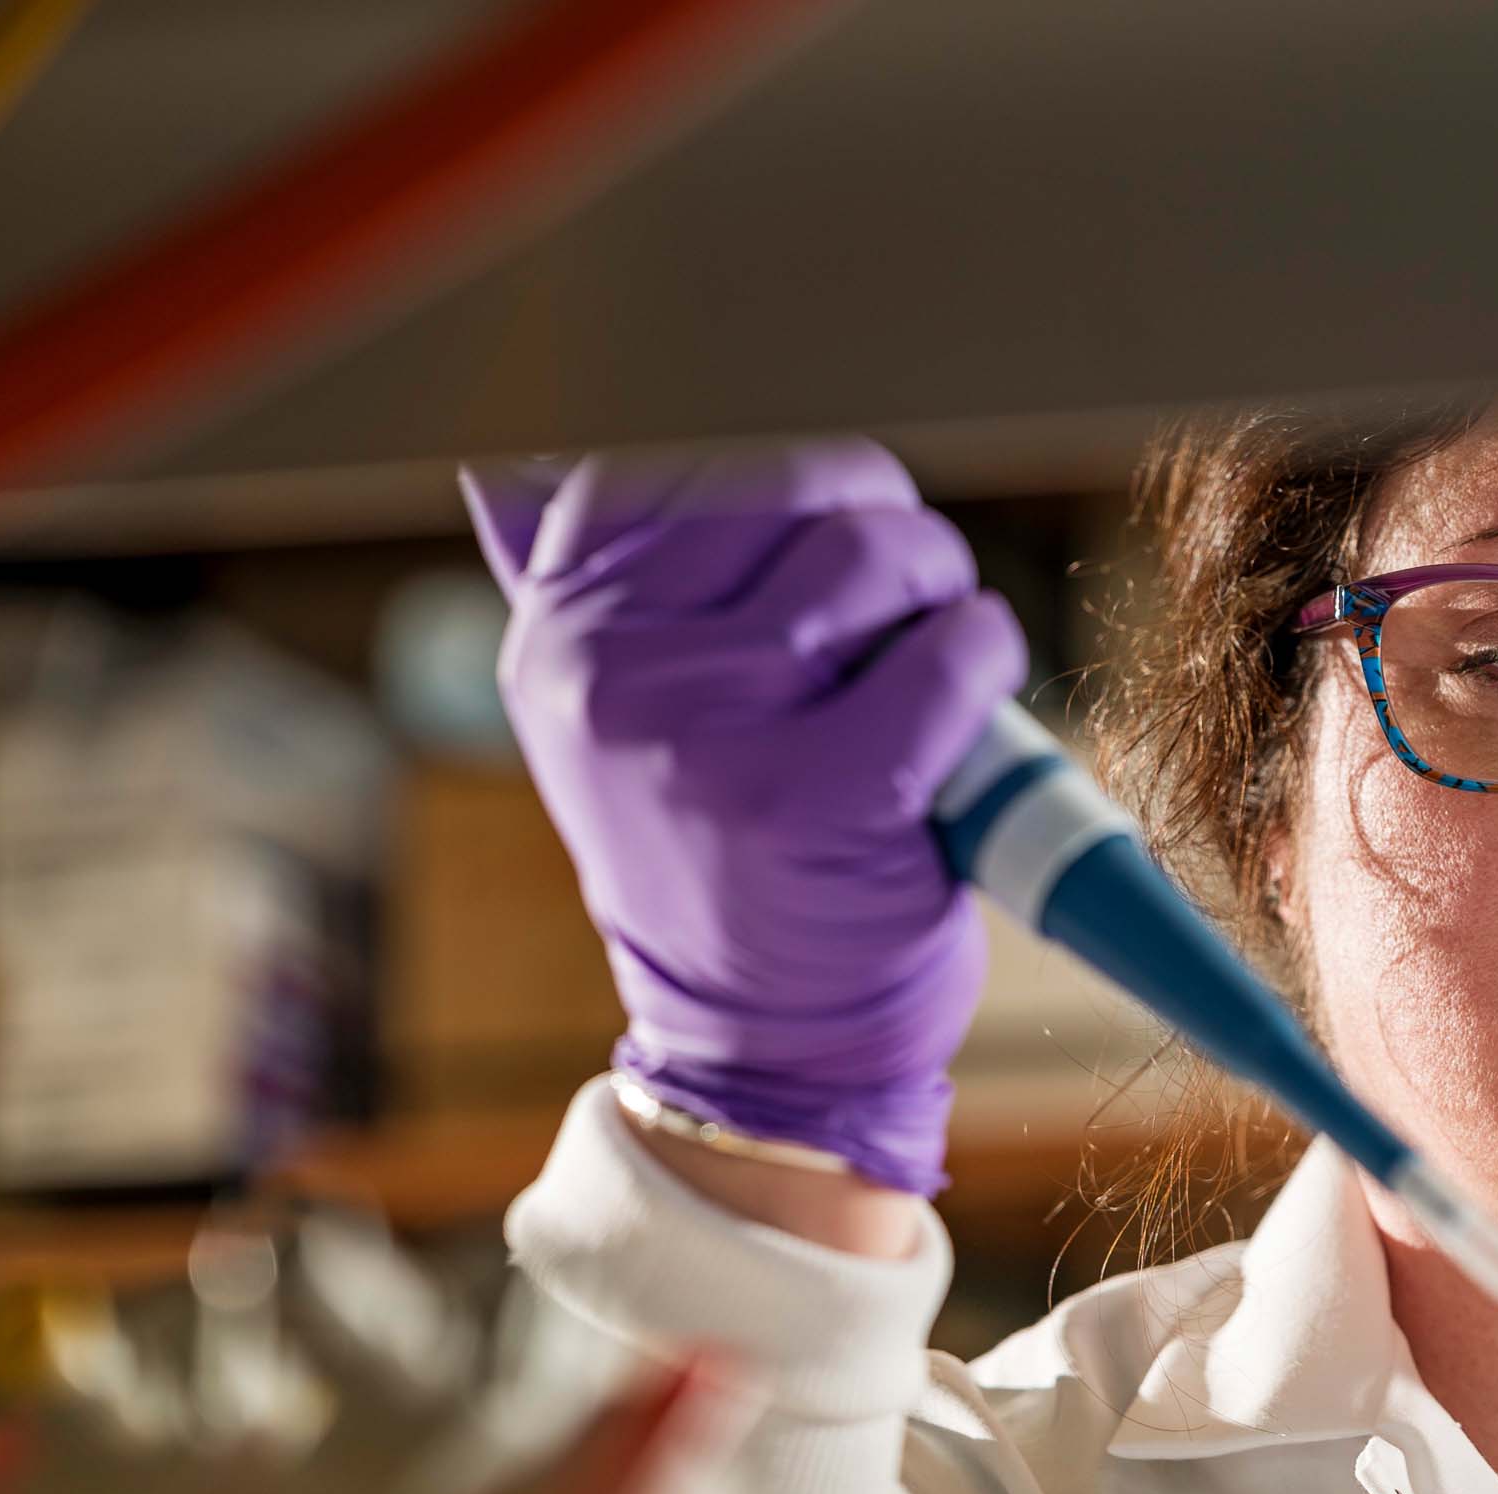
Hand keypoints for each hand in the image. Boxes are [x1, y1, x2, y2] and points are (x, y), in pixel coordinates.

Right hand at [465, 439, 1026, 1194]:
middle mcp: (608, 671)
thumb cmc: (727, 854)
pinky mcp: (813, 795)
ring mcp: (706, 733)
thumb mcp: (616, 718)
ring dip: (942, 589)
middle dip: (880, 522)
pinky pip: (945, 653)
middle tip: (904, 597)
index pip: (669, 455)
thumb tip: (511, 446)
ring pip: (874, 553)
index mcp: (557, 630)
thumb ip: (598, 589)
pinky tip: (972, 701)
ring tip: (932, 658)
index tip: (820, 536)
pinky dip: (986, 656)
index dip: (784, 477)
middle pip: (790, 481)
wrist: (765, 1044)